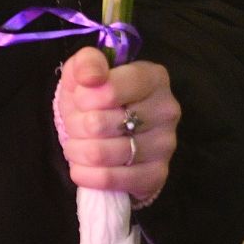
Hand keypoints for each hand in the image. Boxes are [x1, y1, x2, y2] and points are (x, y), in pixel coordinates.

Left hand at [53, 46, 178, 204]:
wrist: (107, 130)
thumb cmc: (96, 95)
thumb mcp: (86, 71)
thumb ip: (87, 63)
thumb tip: (90, 76)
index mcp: (153, 77)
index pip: (110, 89)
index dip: (83, 97)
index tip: (79, 98)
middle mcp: (166, 110)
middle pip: (100, 123)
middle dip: (76, 125)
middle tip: (76, 124)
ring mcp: (165, 145)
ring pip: (102, 153)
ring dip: (78, 150)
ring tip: (77, 144)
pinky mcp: (157, 175)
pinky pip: (111, 180)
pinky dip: (86, 175)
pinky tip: (81, 167)